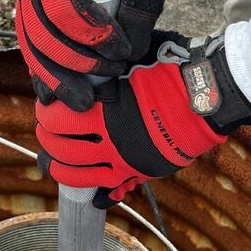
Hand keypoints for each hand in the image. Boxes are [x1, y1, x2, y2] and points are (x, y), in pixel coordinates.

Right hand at [14, 0, 166, 110]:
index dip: (95, 39)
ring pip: (31, 42)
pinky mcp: (29, 4)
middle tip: (98, 92)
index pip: (68, 8)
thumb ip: (139, 8)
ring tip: (80, 102)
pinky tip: (50, 93)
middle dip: (72, 67)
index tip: (122, 54)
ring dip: (55, 77)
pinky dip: (42, 68)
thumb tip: (129, 55)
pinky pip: (30, 41)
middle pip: (41, 32)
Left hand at [36, 31, 250, 207]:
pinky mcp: (137, 171)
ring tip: (49, 159)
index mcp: (107, 108)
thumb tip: (78, 79)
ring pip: (77, 172)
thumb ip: (104, 72)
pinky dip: (89, 189)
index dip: (46, 115)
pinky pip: (107, 187)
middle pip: (62, 147)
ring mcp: (124, 158)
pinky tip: (77, 184)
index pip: (61, 118)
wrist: (206, 96)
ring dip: (56, 167)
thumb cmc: (170, 72)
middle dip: (46, 140)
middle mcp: (112, 137)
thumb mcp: (132, 62)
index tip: (44, 109)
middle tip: (43, 132)